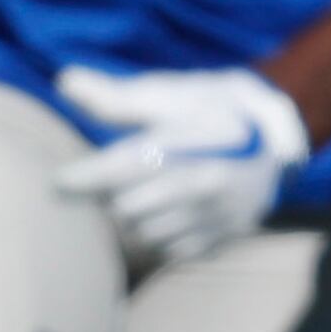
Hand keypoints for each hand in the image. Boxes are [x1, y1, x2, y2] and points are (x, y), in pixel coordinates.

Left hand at [53, 66, 310, 268]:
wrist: (273, 144)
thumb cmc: (207, 112)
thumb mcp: (170, 95)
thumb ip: (116, 96)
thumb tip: (64, 80)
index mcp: (200, 140)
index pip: (133, 164)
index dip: (90, 176)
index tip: (58, 181)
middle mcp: (214, 181)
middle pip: (131, 206)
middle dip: (112, 193)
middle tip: (107, 177)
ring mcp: (221, 216)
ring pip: (145, 233)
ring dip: (131, 216)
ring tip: (136, 192)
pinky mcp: (223, 239)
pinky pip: (167, 250)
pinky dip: (155, 235)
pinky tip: (159, 212)